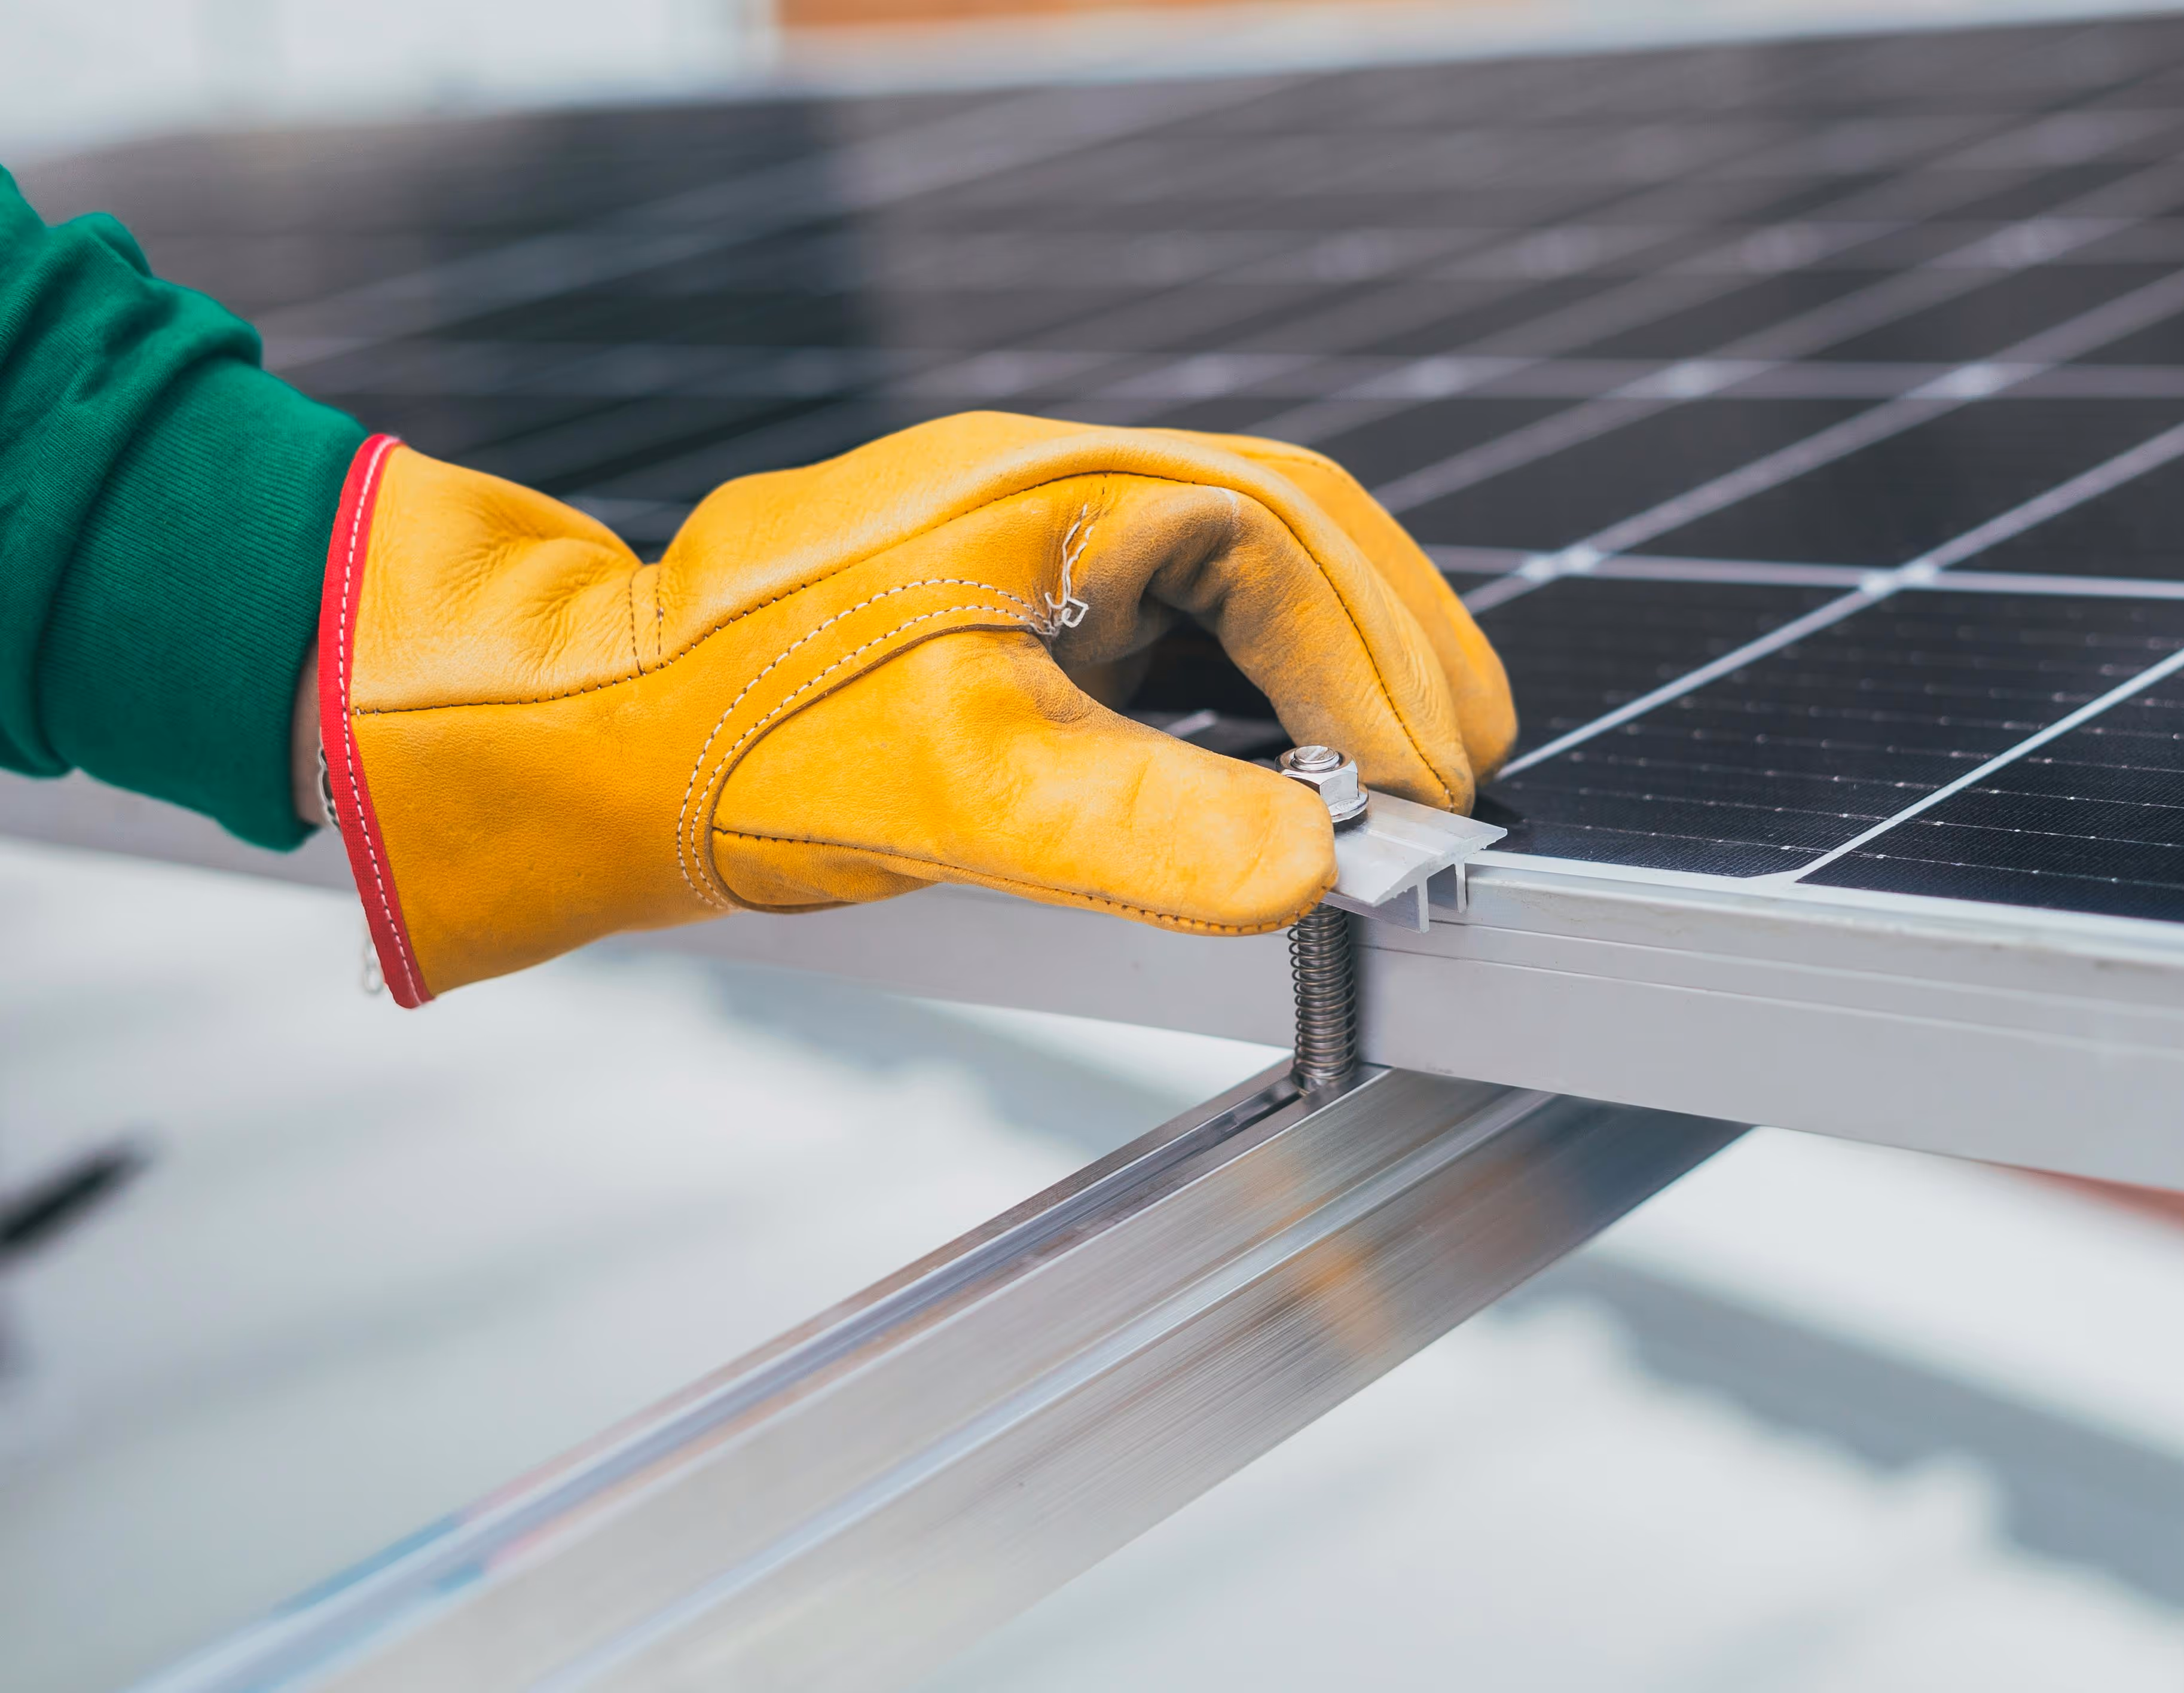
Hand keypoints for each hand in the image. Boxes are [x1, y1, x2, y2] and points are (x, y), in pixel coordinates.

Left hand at [313, 413, 1514, 1004]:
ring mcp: (1036, 539)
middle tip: (1457, 778)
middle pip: (1293, 537)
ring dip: (1334, 666)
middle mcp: (1062, 492)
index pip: (1287, 551)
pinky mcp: (1011, 600)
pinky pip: (1176, 619)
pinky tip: (1273, 763)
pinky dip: (1254, 686)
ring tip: (1397, 775)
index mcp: (1066, 491)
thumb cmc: (740, 744)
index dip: (1383, 673)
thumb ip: (1144, 827)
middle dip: (1392, 654)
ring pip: (1242, 575)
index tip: (1435, 795)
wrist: (592, 744)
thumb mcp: (961, 794)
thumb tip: (1320, 867)